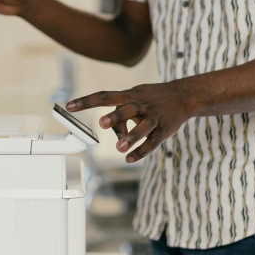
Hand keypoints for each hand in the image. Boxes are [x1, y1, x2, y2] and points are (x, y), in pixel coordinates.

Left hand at [66, 81, 192, 162]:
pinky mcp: (164, 130)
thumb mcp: (135, 99)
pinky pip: (152, 142)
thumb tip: (114, 134)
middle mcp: (141, 105)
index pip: (105, 96)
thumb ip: (122, 117)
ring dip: (131, 137)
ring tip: (119, 148)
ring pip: (142, 127)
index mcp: (130, 95)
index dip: (86, 101)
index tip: (69, 106)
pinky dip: (141, 151)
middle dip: (115, 116)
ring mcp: (153, 117)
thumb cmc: (152, 98)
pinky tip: (129, 159)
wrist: (184, 95)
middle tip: (102, 123)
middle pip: (126, 109)